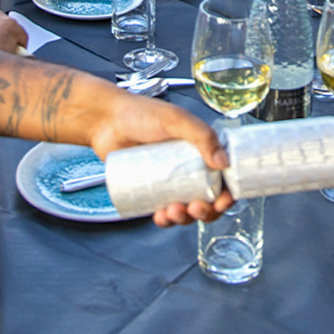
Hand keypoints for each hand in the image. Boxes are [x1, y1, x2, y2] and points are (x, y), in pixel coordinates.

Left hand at [84, 92, 234, 225]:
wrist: (106, 121)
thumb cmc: (140, 113)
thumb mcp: (176, 120)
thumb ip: (202, 135)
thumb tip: (222, 162)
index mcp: (202, 150)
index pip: (223, 177)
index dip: (228, 193)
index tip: (224, 201)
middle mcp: (189, 167)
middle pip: (207, 199)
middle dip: (206, 211)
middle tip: (196, 207)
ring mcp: (170, 180)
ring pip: (185, 208)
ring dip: (185, 218)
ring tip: (173, 211)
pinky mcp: (151, 190)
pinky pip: (163, 211)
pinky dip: (166, 220)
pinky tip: (161, 216)